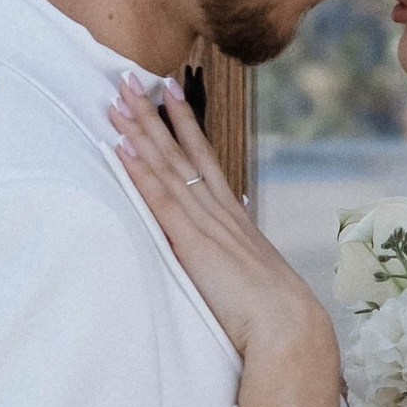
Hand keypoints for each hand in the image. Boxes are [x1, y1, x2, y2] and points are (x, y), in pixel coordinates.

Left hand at [108, 75, 338, 378]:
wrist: (288, 329)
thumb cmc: (273, 309)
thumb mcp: (257, 263)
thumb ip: (245, 232)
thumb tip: (243, 203)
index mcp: (232, 215)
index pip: (203, 157)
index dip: (185, 123)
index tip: (171, 90)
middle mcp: (218, 209)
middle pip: (180, 150)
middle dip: (155, 112)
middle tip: (130, 76)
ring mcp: (205, 223)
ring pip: (167, 165)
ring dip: (140, 130)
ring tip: (117, 98)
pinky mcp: (192, 243)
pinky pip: (161, 198)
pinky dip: (140, 170)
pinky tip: (122, 146)